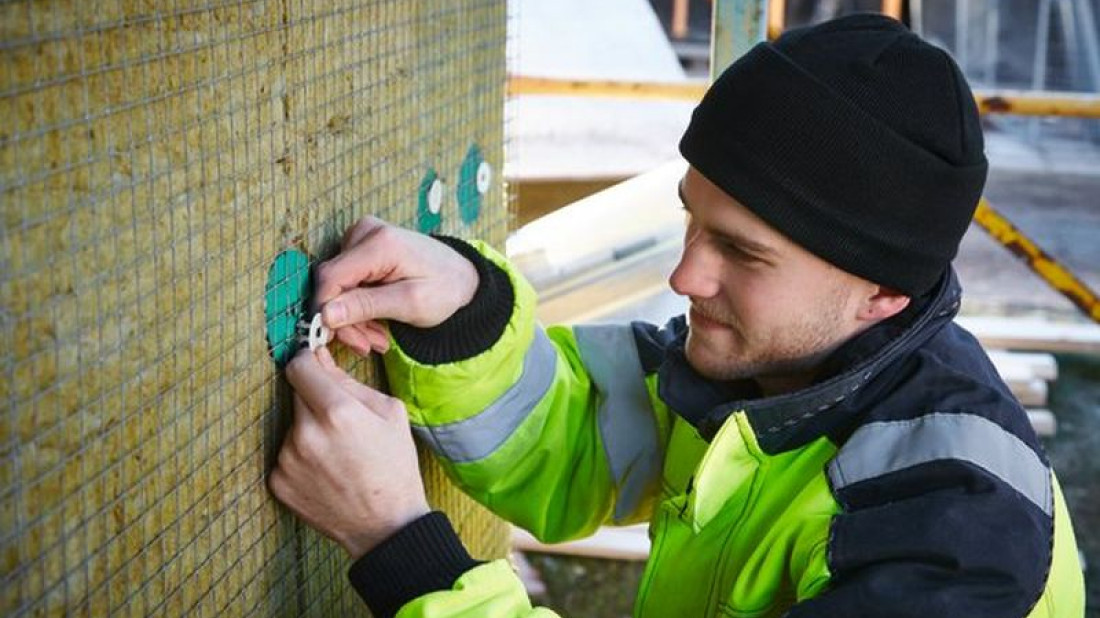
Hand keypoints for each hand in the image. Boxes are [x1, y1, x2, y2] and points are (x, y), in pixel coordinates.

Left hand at [269, 346, 429, 558]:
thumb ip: (349, 382)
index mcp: (337, 411)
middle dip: (315, 398)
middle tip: (340, 419)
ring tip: (337, 453)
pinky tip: (326, 471)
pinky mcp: (278, 481)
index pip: (299, 366)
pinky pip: (285, 454)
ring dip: (309, 429)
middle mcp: (306, 433)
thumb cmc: (395, 466)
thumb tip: (319, 357)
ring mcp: (288, 460)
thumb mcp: (389, 413)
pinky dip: (302, 456)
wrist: (386, 525)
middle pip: (296, 393)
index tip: (314, 365)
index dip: (308, 361)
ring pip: (292, 425)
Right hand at [314, 217, 478, 354]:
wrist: (462, 277)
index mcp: (381, 243)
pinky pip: (347, 282)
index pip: (330, 277)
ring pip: (338, 286)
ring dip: (353, 318)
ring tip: (378, 338)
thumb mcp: (410, 304)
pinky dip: (358, 306)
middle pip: (333, 283)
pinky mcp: (363, 246)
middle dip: (345, 320)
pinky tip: (376, 322)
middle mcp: (367, 232)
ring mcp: (363, 236)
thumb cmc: (445, 289)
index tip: (333, 339)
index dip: (325, 311)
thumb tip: (325, 314)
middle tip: (368, 345)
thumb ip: (366, 306)